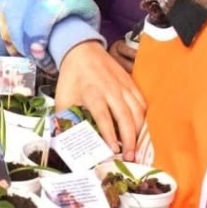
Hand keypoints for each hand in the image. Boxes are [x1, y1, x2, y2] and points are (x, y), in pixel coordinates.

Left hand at [56, 40, 145, 159]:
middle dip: (129, 138)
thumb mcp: (62, 97)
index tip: (113, 149)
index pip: (103, 116)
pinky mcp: (131, 83)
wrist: (82, 51)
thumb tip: (67, 141)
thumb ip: (65, 119)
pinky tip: (140, 131)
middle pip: (125, 116)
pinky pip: (142, 102)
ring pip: (138, 110)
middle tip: (130, 157)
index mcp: (91, 92)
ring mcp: (123, 85)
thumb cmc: (72, 77)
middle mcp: (110, 89)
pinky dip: (144, 118)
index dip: (109, 133)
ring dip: (139, 131)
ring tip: (136, 148)